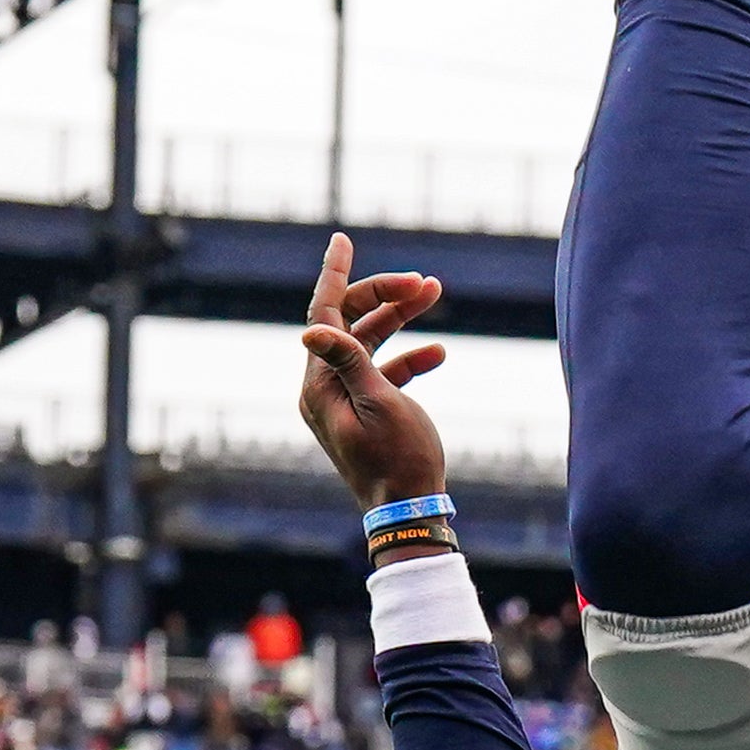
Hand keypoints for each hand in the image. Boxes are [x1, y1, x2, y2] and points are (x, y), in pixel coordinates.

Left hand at [300, 232, 450, 505]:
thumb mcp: (377, 404)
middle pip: (350, 322)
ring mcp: (347, 399)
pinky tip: (439, 353)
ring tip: (435, 293)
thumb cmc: (397, 459)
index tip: (342, 240)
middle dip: (385, 296)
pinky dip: (410, 358)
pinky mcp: (369, 411)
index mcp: (320, 384)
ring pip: (371, 342)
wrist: (409, 510)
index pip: (324, 315)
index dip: (336, 275)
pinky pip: (386, 372)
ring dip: (402, 319)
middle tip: (423, 282)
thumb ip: (348, 361)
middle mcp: (326, 387)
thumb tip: (310, 328)